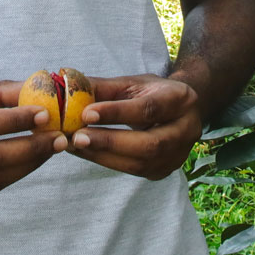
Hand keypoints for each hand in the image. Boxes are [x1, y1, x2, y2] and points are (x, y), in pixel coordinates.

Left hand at [69, 74, 206, 180]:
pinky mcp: (163, 170)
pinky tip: (86, 153)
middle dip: (110, 141)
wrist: (180, 111)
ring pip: (141, 163)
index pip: (148, 109)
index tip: (86, 114)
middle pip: (149, 143)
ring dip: (104, 156)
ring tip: (75, 145)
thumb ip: (103, 87)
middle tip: (77, 137)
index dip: (117, 113)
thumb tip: (68, 89)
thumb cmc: (152, 93)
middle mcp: (186, 130)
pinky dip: (107, 161)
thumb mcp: (132, 83)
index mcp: (181, 100)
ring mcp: (177, 155)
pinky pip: (134, 171)